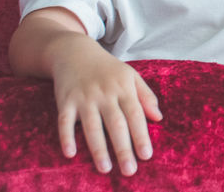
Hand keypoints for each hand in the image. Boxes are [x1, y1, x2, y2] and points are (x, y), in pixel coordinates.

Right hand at [50, 43, 161, 174]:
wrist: (75, 53)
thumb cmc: (107, 69)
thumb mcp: (131, 76)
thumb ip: (146, 96)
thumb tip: (159, 118)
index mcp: (124, 88)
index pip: (136, 115)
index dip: (141, 136)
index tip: (147, 156)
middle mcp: (105, 94)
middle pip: (116, 124)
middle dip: (123, 148)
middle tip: (130, 170)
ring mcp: (84, 97)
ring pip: (92, 126)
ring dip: (98, 148)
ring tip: (105, 168)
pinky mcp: (65, 101)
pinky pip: (65, 122)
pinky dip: (66, 137)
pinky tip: (70, 154)